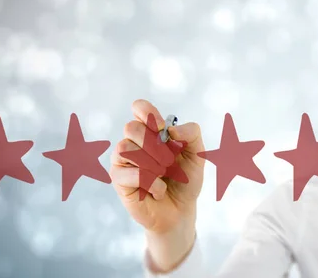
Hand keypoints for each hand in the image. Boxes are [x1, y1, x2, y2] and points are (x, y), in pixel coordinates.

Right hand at [109, 99, 204, 270]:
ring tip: (163, 175)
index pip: (139, 107)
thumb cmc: (186, 179)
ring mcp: (123, 161)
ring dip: (152, 164)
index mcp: (151, 131)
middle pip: (131, 128)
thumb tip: (171, 129)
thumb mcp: (198, 154)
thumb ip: (192, 134)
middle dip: (155, 146)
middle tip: (169, 161)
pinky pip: (130, 173)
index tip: (162, 128)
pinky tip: (159, 190)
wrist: (181, 210)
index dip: (148, 113)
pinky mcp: (119, 180)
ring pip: (126, 149)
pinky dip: (150, 182)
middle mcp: (133, 142)